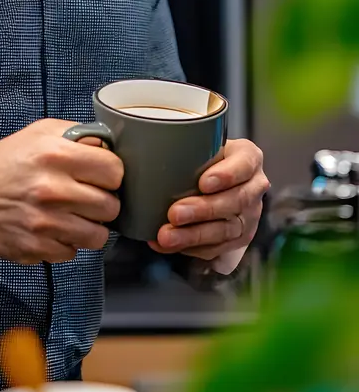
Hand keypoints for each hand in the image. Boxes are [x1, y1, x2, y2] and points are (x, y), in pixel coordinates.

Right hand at [0, 120, 123, 264]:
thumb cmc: (6, 162)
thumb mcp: (40, 132)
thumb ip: (78, 135)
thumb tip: (109, 145)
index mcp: (56, 155)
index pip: (115, 171)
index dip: (112, 174)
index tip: (102, 177)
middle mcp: (52, 190)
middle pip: (111, 206)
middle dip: (103, 202)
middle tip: (88, 198)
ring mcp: (45, 223)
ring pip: (98, 236)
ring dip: (90, 227)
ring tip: (75, 216)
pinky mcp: (37, 248)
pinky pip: (73, 252)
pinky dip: (67, 243)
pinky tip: (54, 229)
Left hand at [147, 138, 268, 267]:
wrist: (216, 178)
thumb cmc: (203, 157)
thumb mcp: (200, 143)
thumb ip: (182, 144)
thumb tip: (136, 147)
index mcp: (248, 158)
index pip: (244, 164)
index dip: (226, 175)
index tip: (203, 182)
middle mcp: (254, 186)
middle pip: (235, 201)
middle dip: (203, 210)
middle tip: (175, 213)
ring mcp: (250, 215)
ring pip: (226, 229)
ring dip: (194, 235)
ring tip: (167, 235)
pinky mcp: (239, 237)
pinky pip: (216, 248)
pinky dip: (189, 248)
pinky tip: (167, 244)